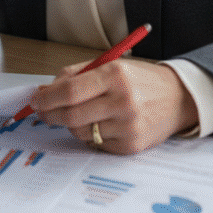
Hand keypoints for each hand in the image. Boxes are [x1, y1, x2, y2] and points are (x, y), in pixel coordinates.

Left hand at [30, 58, 198, 154]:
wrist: (177, 98)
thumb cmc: (139, 80)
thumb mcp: (110, 66)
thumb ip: (75, 75)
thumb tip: (44, 91)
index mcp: (115, 75)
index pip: (70, 90)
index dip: (47, 97)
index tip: (35, 99)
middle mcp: (123, 101)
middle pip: (71, 115)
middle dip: (50, 115)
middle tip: (43, 112)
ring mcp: (128, 126)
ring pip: (81, 131)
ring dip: (71, 124)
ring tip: (80, 113)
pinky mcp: (130, 146)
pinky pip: (96, 144)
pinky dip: (91, 134)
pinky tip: (100, 123)